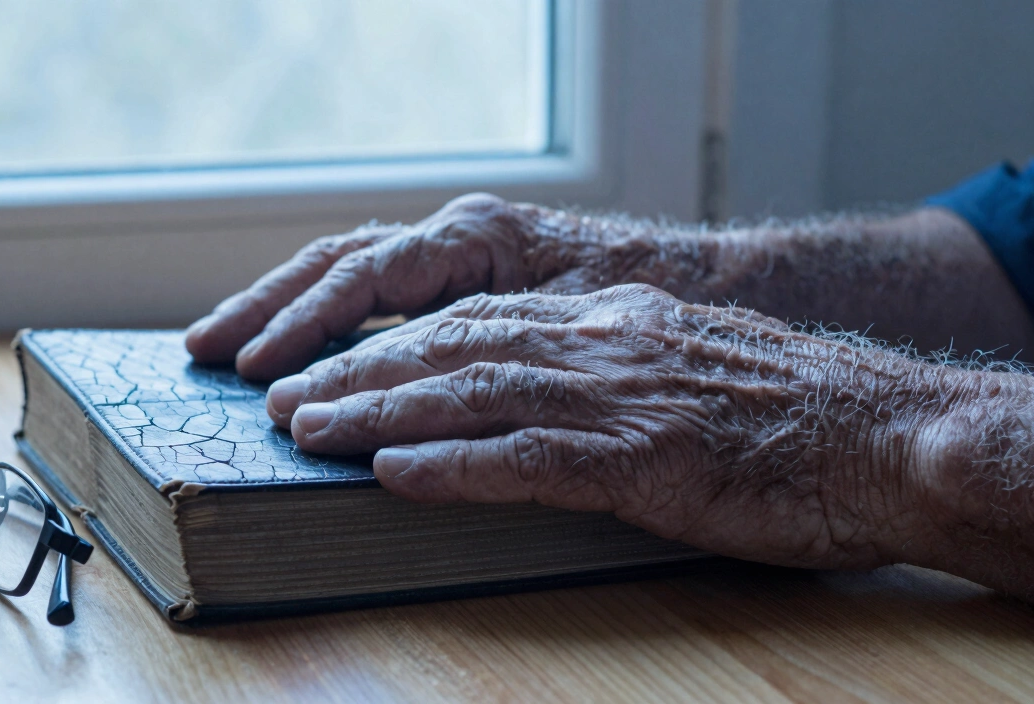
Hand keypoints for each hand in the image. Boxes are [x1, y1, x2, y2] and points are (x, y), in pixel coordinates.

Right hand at [185, 193, 635, 379]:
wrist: (712, 287)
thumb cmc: (649, 301)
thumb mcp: (569, 323)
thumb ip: (485, 343)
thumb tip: (401, 386)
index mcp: (476, 237)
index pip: (366, 276)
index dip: (308, 325)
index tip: (263, 372)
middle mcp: (454, 238)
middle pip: (337, 264)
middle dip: (268, 307)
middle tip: (205, 352)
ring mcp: (454, 256)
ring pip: (348, 273)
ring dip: (281, 308)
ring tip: (219, 343)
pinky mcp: (461, 283)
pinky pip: (376, 294)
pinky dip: (326, 319)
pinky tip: (292, 343)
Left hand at [262, 284, 955, 570]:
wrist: (883, 432)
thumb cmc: (786, 412)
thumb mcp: (683, 364)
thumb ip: (607, 365)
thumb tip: (531, 392)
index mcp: (608, 318)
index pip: (476, 320)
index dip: (396, 343)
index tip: (336, 364)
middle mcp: (600, 342)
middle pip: (452, 347)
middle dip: (361, 372)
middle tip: (289, 397)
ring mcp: (618, 396)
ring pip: (469, 392)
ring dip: (379, 412)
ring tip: (309, 431)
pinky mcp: (641, 458)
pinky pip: (525, 458)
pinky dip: (452, 465)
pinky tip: (394, 474)